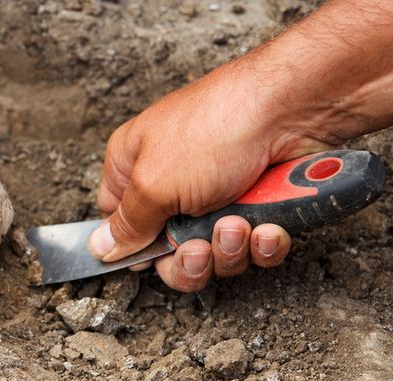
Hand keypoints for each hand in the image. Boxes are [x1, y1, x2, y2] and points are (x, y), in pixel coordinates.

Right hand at [89, 1, 392, 291]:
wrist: (292, 109)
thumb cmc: (216, 127)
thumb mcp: (154, 183)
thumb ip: (126, 224)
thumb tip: (101, 247)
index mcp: (133, 168)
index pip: (117, 222)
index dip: (132, 247)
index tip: (149, 258)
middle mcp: (171, 183)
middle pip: (167, 251)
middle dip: (188, 260)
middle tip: (200, 249)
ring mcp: (216, 195)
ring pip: (213, 254)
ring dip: (228, 249)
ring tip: (239, 224)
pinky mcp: (257, 204)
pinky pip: (252, 247)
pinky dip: (261, 244)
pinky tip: (267, 227)